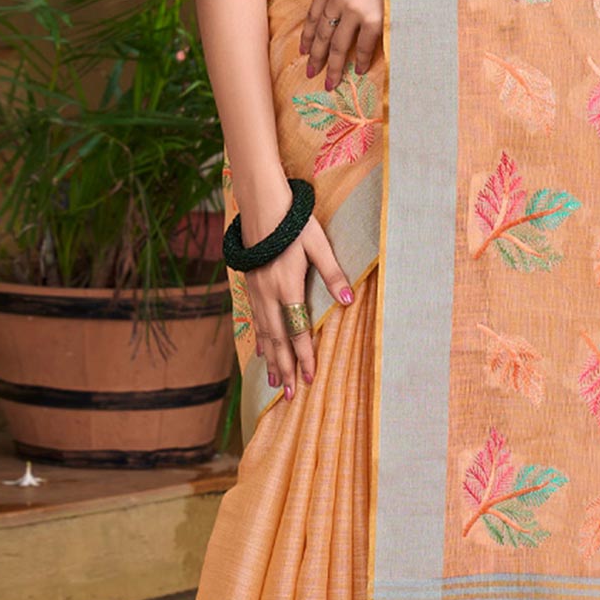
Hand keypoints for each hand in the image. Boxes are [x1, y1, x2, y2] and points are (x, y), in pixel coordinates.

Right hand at [247, 207, 356, 398]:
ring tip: (274, 382)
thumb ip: (332, 274)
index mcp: (287, 287)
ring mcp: (256, 291)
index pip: (297, 331)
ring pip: (263, 333)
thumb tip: (349, 299)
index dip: (304, 357)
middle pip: (278, 340)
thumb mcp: (318, 244)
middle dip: (285, 368)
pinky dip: (259, 339)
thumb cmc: (293, 222)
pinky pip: (254, 320)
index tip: (309, 379)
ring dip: (270, 359)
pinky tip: (260, 351)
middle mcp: (268, 294)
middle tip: (289, 395)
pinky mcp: (250, 285)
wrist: (260, 203)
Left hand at [301, 0, 381, 88]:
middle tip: (311, 72)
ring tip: (331, 81)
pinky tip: (358, 71)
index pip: (312, 14)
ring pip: (338, 45)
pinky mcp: (373, 20)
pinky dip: (361, 61)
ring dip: (333, 66)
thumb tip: (332, 24)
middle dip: (316, 56)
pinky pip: (363, 47)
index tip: (304, 51)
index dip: (307, 36)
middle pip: (322, 32)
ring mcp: (355, 9)